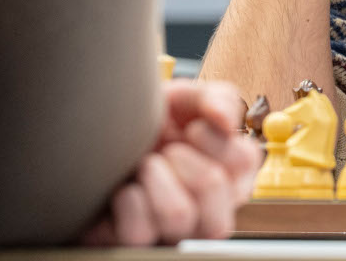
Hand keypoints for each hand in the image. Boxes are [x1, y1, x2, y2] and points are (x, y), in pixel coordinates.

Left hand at [80, 80, 262, 245]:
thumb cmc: (153, 125)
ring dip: (155, 178)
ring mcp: (179, 232)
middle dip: (182, 156)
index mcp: (235, 173)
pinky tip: (126, 189)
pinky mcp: (141, 246)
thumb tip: (226, 120)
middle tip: (167, 150)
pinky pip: (139, 232)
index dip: (214, 138)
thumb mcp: (188, 100)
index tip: (192, 128)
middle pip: (214, 185)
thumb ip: (218, 99)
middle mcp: (215, 207)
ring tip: (145, 166)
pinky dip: (128, 199)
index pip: (244, 159)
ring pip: (179, 214)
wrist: (101, 144)